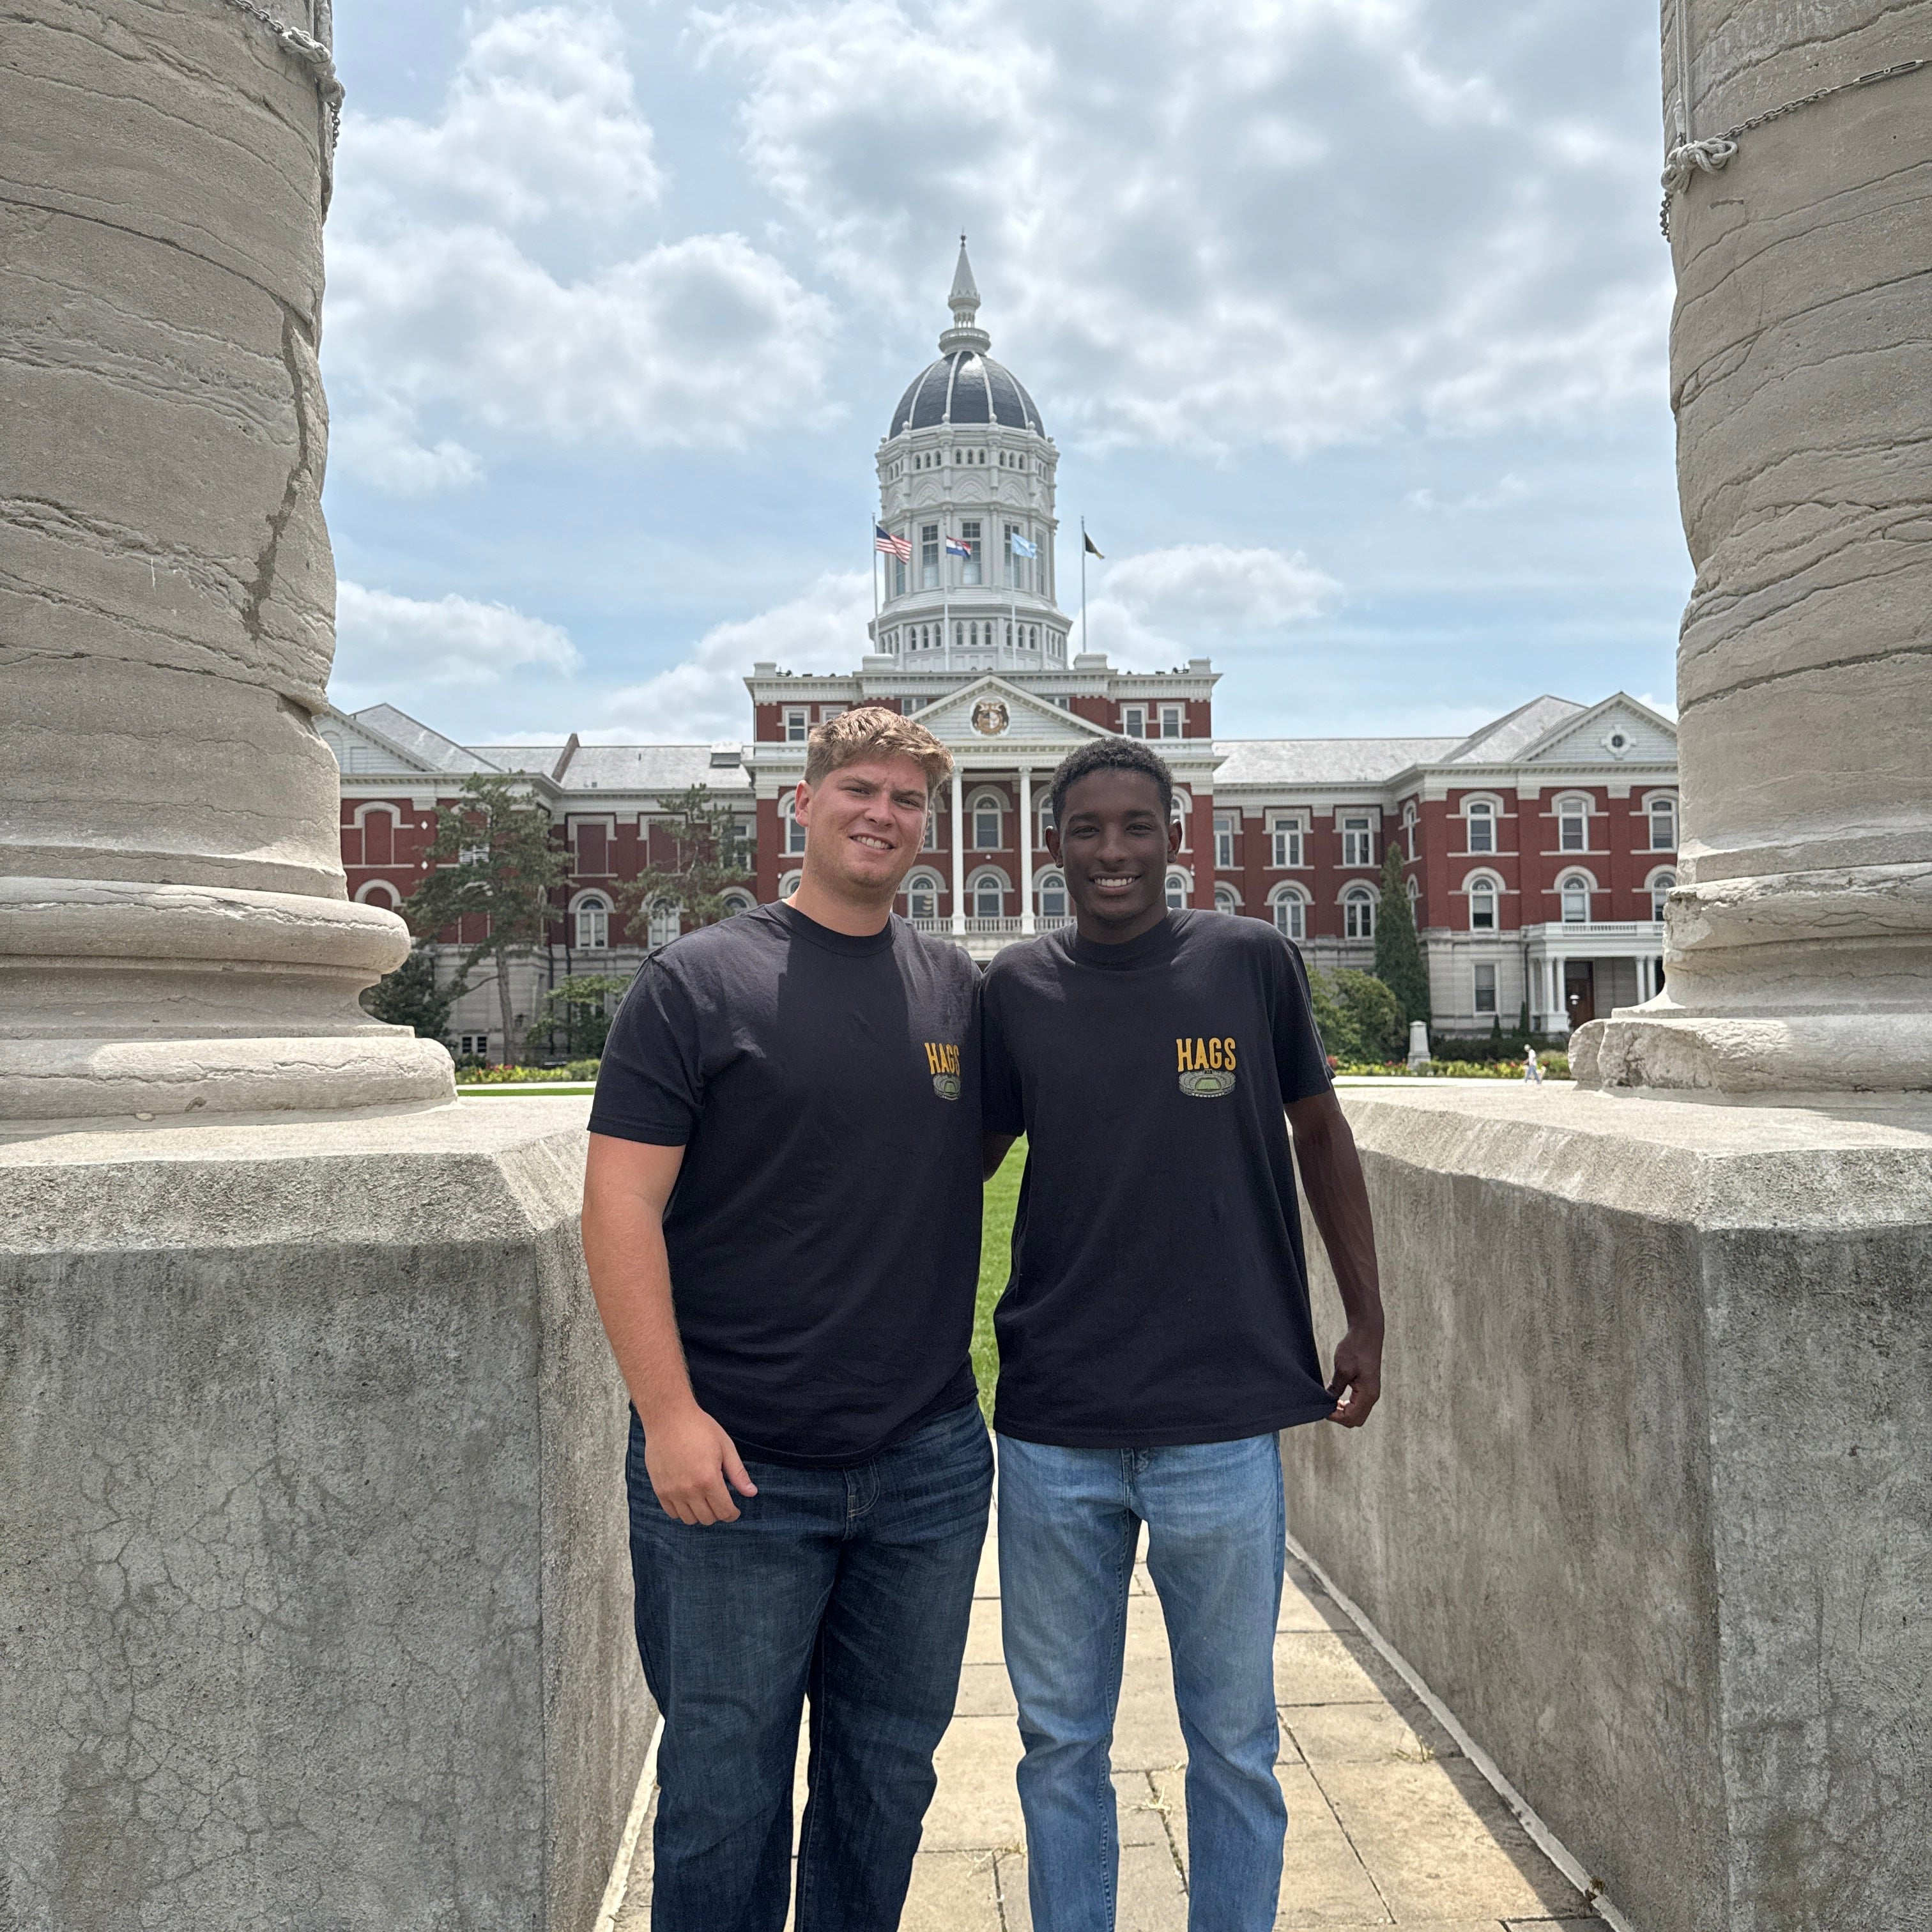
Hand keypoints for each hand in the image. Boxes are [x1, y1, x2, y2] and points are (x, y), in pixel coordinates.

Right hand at [644, 1405, 758, 1523]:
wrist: (668, 1417)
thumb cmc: (699, 1428)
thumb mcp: (725, 1447)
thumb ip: (738, 1473)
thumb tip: (751, 1493)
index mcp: (708, 1479)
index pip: (724, 1511)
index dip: (732, 1514)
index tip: (734, 1510)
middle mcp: (689, 1490)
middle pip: (708, 1518)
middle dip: (718, 1513)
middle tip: (720, 1500)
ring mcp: (672, 1491)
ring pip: (689, 1519)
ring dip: (700, 1513)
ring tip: (704, 1499)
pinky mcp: (659, 1489)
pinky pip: (672, 1513)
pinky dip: (682, 1510)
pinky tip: (688, 1498)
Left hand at [1325, 1323, 1382, 1428]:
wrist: (1367, 1333)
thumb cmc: (1355, 1348)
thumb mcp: (1342, 1369)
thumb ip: (1335, 1388)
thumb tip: (1327, 1401)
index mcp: (1368, 1394)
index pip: (1351, 1417)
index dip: (1335, 1417)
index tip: (1323, 1409)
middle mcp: (1372, 1396)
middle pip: (1356, 1420)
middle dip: (1340, 1417)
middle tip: (1326, 1407)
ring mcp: (1371, 1392)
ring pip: (1357, 1413)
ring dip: (1343, 1412)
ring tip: (1330, 1402)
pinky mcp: (1368, 1387)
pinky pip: (1358, 1405)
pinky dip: (1347, 1406)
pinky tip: (1336, 1398)